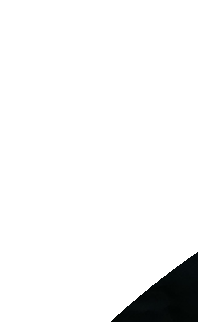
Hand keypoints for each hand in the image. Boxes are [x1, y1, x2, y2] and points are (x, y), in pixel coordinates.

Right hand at [8, 77, 77, 259]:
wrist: (20, 234)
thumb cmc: (40, 198)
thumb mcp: (60, 162)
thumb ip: (63, 126)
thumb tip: (68, 88)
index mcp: (21, 114)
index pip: (26, 86)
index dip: (39, 107)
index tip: (50, 135)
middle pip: (9, 110)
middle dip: (27, 147)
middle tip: (31, 172)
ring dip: (9, 168)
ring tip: (15, 190)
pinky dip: (1, 179)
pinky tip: (3, 196)